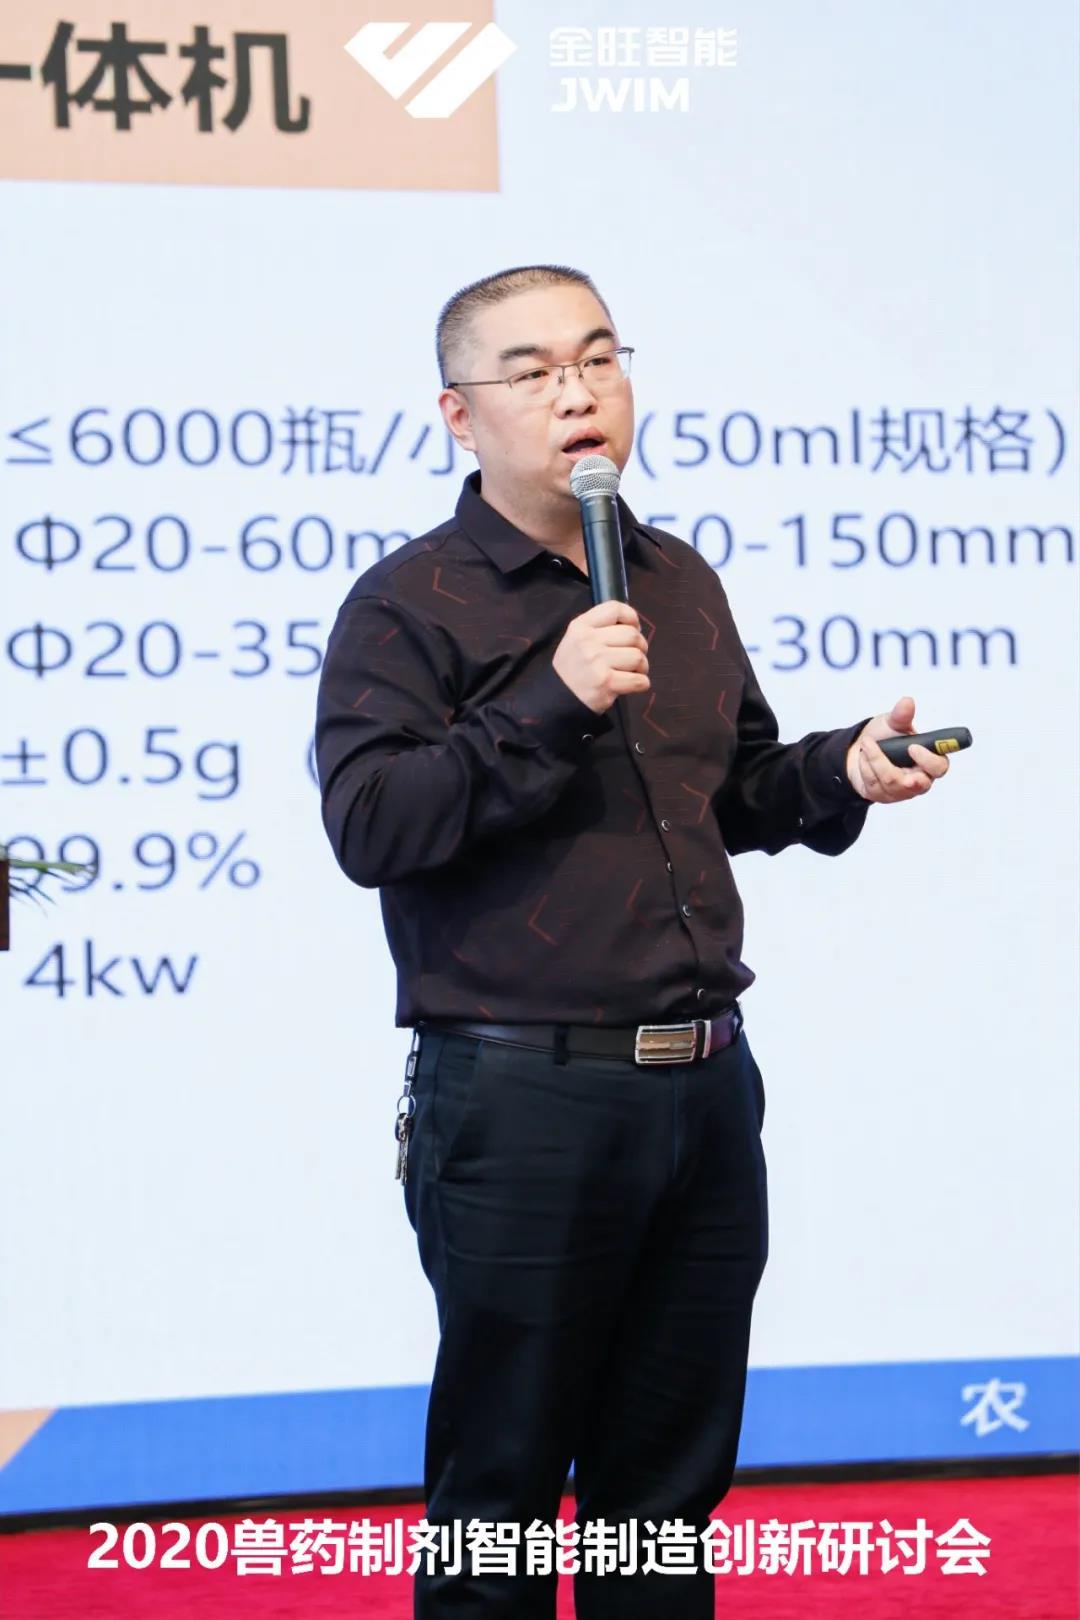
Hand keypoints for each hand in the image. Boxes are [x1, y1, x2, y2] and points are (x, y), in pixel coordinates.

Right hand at [552, 600, 649, 714]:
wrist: (558, 697)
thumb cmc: (574, 667)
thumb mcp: (576, 638)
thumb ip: (600, 627)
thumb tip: (634, 626)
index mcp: (581, 626)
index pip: (615, 609)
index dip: (631, 617)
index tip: (634, 628)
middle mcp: (588, 641)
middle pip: (632, 634)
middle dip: (640, 646)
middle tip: (634, 656)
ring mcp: (597, 662)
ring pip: (638, 657)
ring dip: (642, 666)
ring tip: (633, 671)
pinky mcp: (606, 683)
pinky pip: (638, 680)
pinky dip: (641, 683)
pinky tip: (633, 684)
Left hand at [846, 695, 950, 803]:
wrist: (861, 750)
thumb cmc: (885, 737)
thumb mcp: (892, 723)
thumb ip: (901, 715)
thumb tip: (907, 702)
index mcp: (929, 761)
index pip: (940, 767)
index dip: (929, 760)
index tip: (913, 747)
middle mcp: (920, 779)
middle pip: (919, 785)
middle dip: (903, 772)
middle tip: (887, 756)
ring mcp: (902, 791)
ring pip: (891, 782)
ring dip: (875, 759)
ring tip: (867, 744)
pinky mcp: (885, 796)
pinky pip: (874, 785)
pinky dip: (866, 766)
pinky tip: (864, 756)